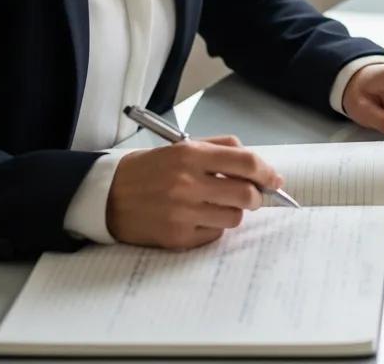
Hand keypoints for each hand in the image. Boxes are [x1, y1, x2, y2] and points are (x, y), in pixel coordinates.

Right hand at [106, 135, 283, 249]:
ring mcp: (182, 213)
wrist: (108, 196)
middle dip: (256, 195)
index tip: (274, 179)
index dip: (267, 172)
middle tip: (251, 194)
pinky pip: (214, 235)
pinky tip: (200, 217)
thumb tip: (257, 164)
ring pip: (234, 217)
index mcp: (192, 155)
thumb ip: (221, 148)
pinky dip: (214, 226)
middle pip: (245, 194)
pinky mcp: (176, 237)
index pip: (246, 163)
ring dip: (233, 211)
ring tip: (219, 204)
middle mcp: (188, 184)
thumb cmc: (151, 169)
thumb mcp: (183, 147)